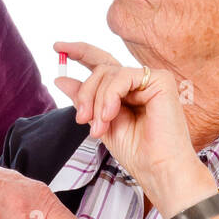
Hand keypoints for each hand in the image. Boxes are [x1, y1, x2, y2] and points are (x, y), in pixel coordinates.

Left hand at [54, 40, 205, 206]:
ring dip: (96, 101)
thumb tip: (61, 78)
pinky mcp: (161, 80)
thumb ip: (84, 100)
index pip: (102, 63)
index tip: (57, 48)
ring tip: (99, 128)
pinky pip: (122, 76)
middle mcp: (140, 82)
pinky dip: (109, 96)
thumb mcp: (100, 123)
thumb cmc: (136, 153)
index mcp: (127, 91)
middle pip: (100, 68)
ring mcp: (151, 79)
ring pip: (108, 72)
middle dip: (85, 93)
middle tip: (81, 119)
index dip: (80, 52)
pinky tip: (110, 116)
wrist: (159, 171)